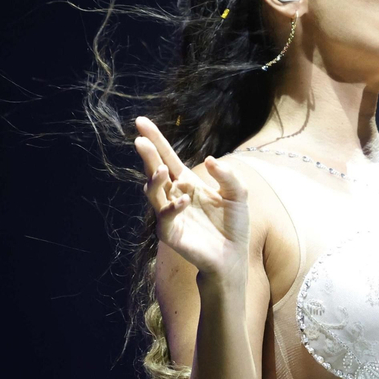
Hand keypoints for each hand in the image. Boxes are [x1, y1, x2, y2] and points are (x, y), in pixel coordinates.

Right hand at [132, 116, 249, 283]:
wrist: (232, 256)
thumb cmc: (233, 225)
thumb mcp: (238, 194)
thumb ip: (228, 176)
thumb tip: (209, 160)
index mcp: (187, 182)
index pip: (167, 156)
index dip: (155, 140)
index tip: (141, 122)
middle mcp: (174, 195)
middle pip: (155, 170)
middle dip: (148, 155)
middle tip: (139, 141)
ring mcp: (169, 214)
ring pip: (153, 192)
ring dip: (155, 180)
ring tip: (160, 169)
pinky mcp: (170, 232)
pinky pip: (165, 217)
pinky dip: (172, 208)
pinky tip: (183, 201)